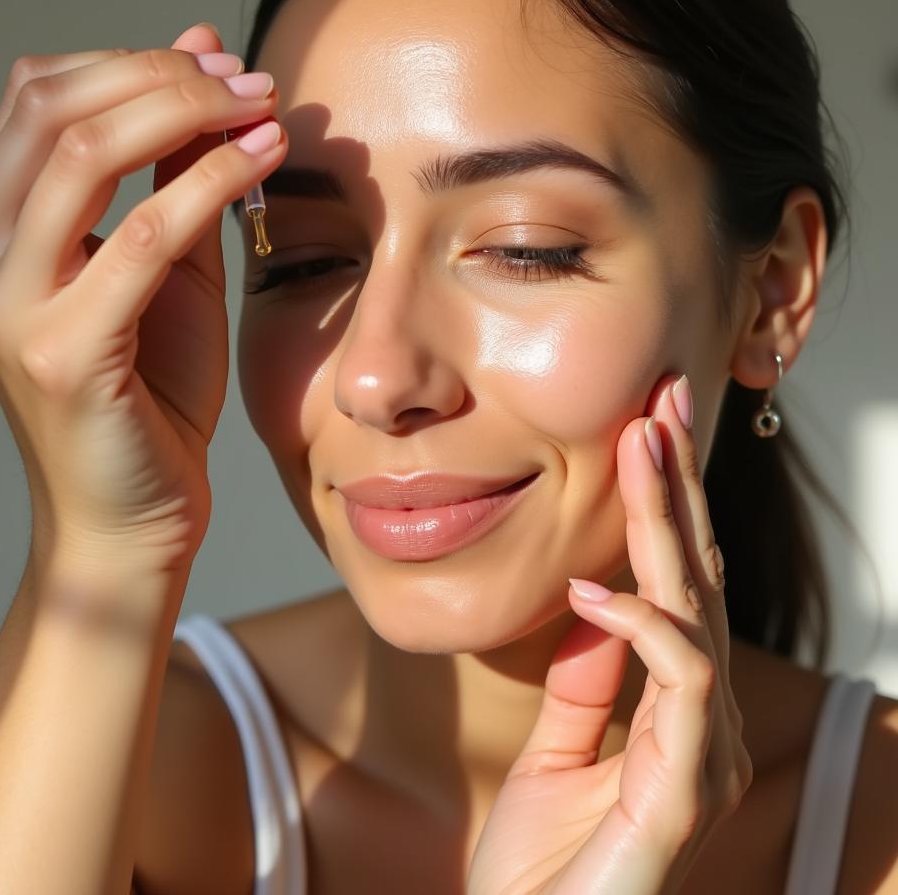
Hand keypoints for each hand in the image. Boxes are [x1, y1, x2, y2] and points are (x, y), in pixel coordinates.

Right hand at [0, 23, 286, 578]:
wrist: (130, 516)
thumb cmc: (149, 396)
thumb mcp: (165, 264)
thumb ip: (175, 167)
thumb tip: (197, 50)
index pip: (38, 97)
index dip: (131, 61)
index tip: (219, 66)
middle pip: (52, 107)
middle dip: (161, 76)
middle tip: (246, 79)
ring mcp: (11, 308)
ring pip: (82, 152)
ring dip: (185, 112)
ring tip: (260, 106)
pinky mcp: (63, 353)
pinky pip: (143, 236)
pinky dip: (209, 183)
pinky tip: (261, 160)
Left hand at [466, 374, 752, 894]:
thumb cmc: (544, 868)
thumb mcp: (559, 752)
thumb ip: (587, 682)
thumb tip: (594, 604)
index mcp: (677, 716)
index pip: (676, 592)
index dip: (666, 511)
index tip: (648, 431)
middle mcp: (704, 728)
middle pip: (695, 584)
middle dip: (681, 488)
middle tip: (666, 400)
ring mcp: (701, 759)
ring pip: (695, 612)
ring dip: (668, 524)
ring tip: (643, 444)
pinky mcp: (681, 794)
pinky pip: (678, 685)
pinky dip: (640, 626)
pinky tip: (595, 587)